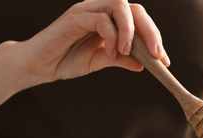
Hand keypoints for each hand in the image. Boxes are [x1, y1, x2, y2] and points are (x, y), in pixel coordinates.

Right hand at [14, 0, 168, 83]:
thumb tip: (145, 64)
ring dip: (130, 30)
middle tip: (156, 54)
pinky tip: (112, 53)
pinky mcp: (74, 18)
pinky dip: (112, 36)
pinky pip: (100, 19)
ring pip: (119, 6)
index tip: (164, 60)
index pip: (138, 19)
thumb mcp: (101, 61)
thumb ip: (122, 59)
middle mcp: (99, 9)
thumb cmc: (66, 60)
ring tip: (129, 52)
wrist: (38, 66)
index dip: (154, 37)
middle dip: (150, 31)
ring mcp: (87, 11)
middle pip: (133, 8)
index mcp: (108, 18)